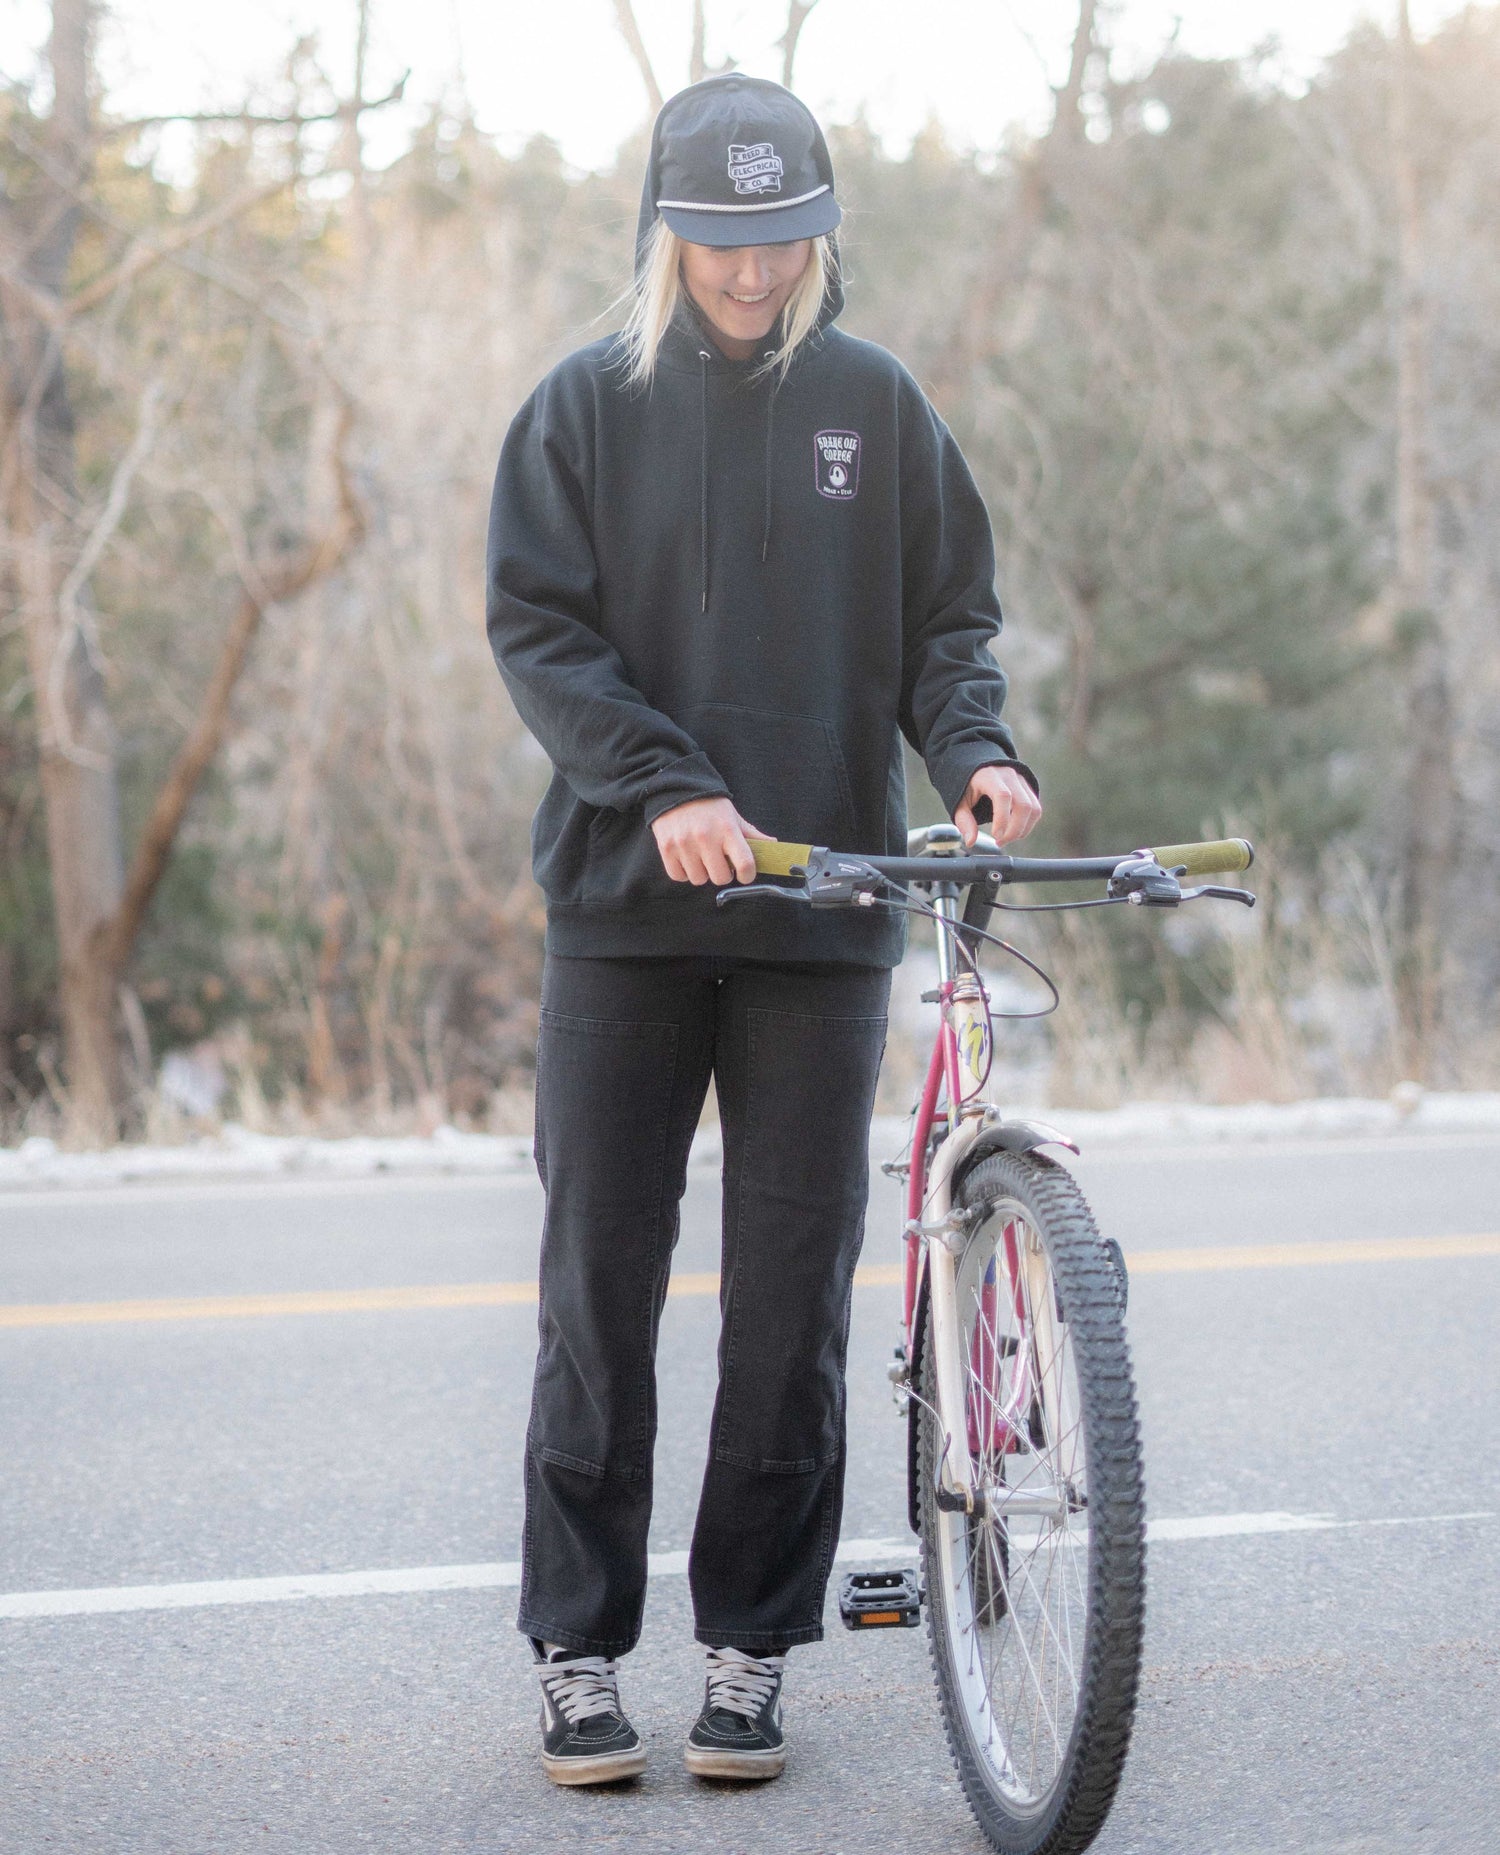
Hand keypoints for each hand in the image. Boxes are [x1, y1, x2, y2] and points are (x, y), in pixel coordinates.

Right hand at [651, 796, 769, 884]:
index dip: (748, 875)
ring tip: (701, 858)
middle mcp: (705, 838)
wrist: (676, 789)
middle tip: (720, 863)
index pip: (745, 864)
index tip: (745, 874)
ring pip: (699, 880)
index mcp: (727, 829)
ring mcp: (684, 844)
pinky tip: (688, 859)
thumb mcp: (732, 815)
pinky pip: (679, 876)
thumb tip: (773, 845)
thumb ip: (751, 834)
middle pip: (721, 878)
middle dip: (723, 874)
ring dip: (702, 873)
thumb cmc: (708, 805)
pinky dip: (684, 872)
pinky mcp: (666, 848)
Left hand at [955, 765, 1042, 848]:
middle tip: (999, 842)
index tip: (996, 836)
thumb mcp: (959, 800)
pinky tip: (1014, 831)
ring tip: (1006, 838)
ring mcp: (1021, 780)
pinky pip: (1035, 808)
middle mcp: (1009, 775)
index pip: (1003, 796)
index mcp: (989, 776)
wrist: (978, 764)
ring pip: (1033, 808)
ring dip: (1023, 829)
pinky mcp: (1028, 787)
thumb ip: (964, 820)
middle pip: (1023, 805)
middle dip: (1014, 830)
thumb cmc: (967, 783)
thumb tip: (970, 841)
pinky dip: (1028, 824)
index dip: (1002, 819)